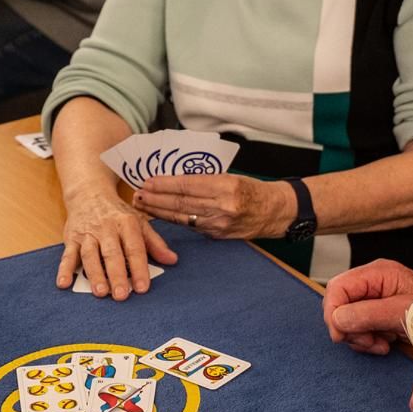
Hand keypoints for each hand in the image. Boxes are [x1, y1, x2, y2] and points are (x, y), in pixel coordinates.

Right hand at [56, 186, 177, 299]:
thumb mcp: (139, 222)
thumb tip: (173, 260)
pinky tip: (64, 283)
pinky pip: (67, 254)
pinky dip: (64, 269)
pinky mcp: (71, 238)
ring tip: (101, 292)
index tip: (143, 287)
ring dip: (95, 274)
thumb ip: (155, 243)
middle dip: (117, 274)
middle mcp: (106, 228)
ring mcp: (87, 233)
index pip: (134, 247)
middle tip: (122, 295)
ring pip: (90, 254)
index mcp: (126, 223)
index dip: (139, 268)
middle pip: (112, 253)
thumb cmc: (117, 212)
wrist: (88, 193)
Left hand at [133, 173, 293, 240]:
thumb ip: (205, 179)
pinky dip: (173, 220)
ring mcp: (219, 224)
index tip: (148, 181)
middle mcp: (222, 206)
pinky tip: (160, 216)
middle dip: (155, 199)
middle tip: (137, 194)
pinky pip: (190, 226)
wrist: (275, 212)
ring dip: (159, 212)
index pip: (187, 185)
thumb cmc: (253, 189)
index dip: (164, 184)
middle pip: (180, 202)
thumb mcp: (231, 176)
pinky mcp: (217, 235)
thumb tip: (174, 179)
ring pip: (181, 217)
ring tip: (142, 205)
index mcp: (226, 186)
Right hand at [322, 258, 412, 353]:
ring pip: (347, 320)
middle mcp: (374, 284)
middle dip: (348, 327)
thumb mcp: (407, 314)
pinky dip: (368, 341)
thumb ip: (369, 314)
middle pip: (338, 304)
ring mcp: (377, 301)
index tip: (342, 335)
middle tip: (369, 342)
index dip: (333, 312)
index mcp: (379, 273)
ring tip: (382, 344)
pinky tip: (386, 344)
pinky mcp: (381, 316)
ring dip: (360, 337)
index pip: (337, 288)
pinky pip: (360, 329)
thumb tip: (337, 319)